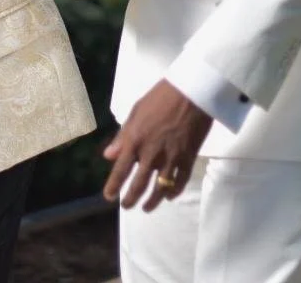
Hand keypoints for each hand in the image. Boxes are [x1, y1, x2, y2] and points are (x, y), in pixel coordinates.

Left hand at [102, 79, 212, 211]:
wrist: (191, 92)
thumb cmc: (160, 97)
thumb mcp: (135, 112)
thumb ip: (122, 136)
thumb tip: (108, 155)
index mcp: (135, 140)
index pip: (120, 170)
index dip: (113, 186)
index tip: (109, 197)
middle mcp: (151, 153)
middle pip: (138, 184)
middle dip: (131, 199)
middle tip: (127, 206)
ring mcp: (171, 158)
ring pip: (159, 188)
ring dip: (152, 201)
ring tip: (147, 208)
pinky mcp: (188, 158)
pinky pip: (180, 181)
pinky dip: (174, 192)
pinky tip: (169, 196)